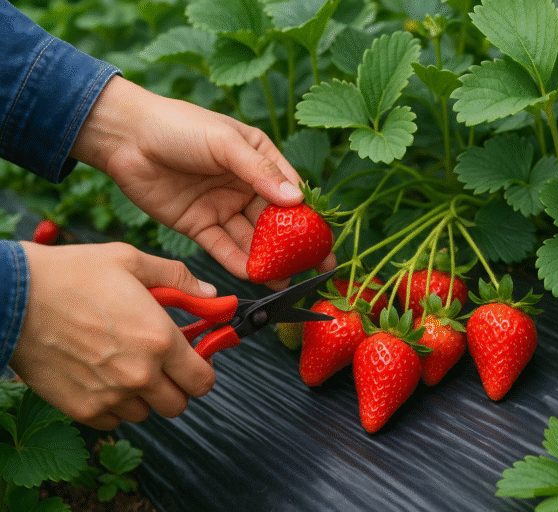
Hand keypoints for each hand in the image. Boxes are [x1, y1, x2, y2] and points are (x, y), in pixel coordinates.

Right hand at [11, 241, 217, 429]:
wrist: (13, 296)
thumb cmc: (72, 274)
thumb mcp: (132, 261)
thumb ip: (179, 280)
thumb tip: (212, 295)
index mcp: (160, 339)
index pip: (204, 380)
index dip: (203, 370)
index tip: (194, 358)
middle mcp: (140, 374)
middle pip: (179, 404)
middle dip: (176, 385)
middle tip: (161, 363)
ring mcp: (110, 396)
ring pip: (146, 412)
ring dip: (143, 394)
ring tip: (125, 363)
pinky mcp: (82, 409)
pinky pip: (113, 420)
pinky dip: (113, 405)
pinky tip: (101, 375)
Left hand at [70, 76, 334, 287]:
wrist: (124, 137)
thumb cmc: (178, 126)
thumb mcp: (225, 143)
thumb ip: (260, 172)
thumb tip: (297, 200)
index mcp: (258, 157)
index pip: (290, 191)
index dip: (309, 216)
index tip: (325, 240)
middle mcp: (244, 184)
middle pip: (274, 220)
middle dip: (293, 245)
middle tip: (313, 268)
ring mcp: (222, 205)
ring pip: (250, 238)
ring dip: (267, 258)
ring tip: (285, 279)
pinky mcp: (198, 224)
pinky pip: (222, 246)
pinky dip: (237, 261)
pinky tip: (253, 274)